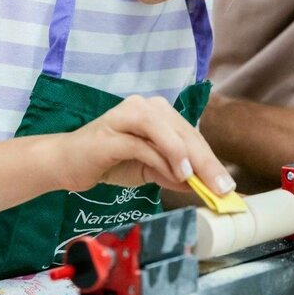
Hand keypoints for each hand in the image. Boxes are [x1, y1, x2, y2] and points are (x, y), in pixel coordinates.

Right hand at [51, 95, 235, 196]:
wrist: (67, 162)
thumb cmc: (109, 161)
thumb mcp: (148, 170)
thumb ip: (173, 174)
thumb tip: (201, 185)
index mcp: (157, 112)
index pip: (191, 135)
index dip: (210, 160)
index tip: (226, 186)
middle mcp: (144, 106)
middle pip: (183, 132)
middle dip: (205, 162)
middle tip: (221, 187)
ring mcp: (126, 116)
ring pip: (165, 131)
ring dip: (184, 155)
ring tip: (196, 178)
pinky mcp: (111, 132)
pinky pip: (142, 144)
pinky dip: (161, 160)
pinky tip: (173, 175)